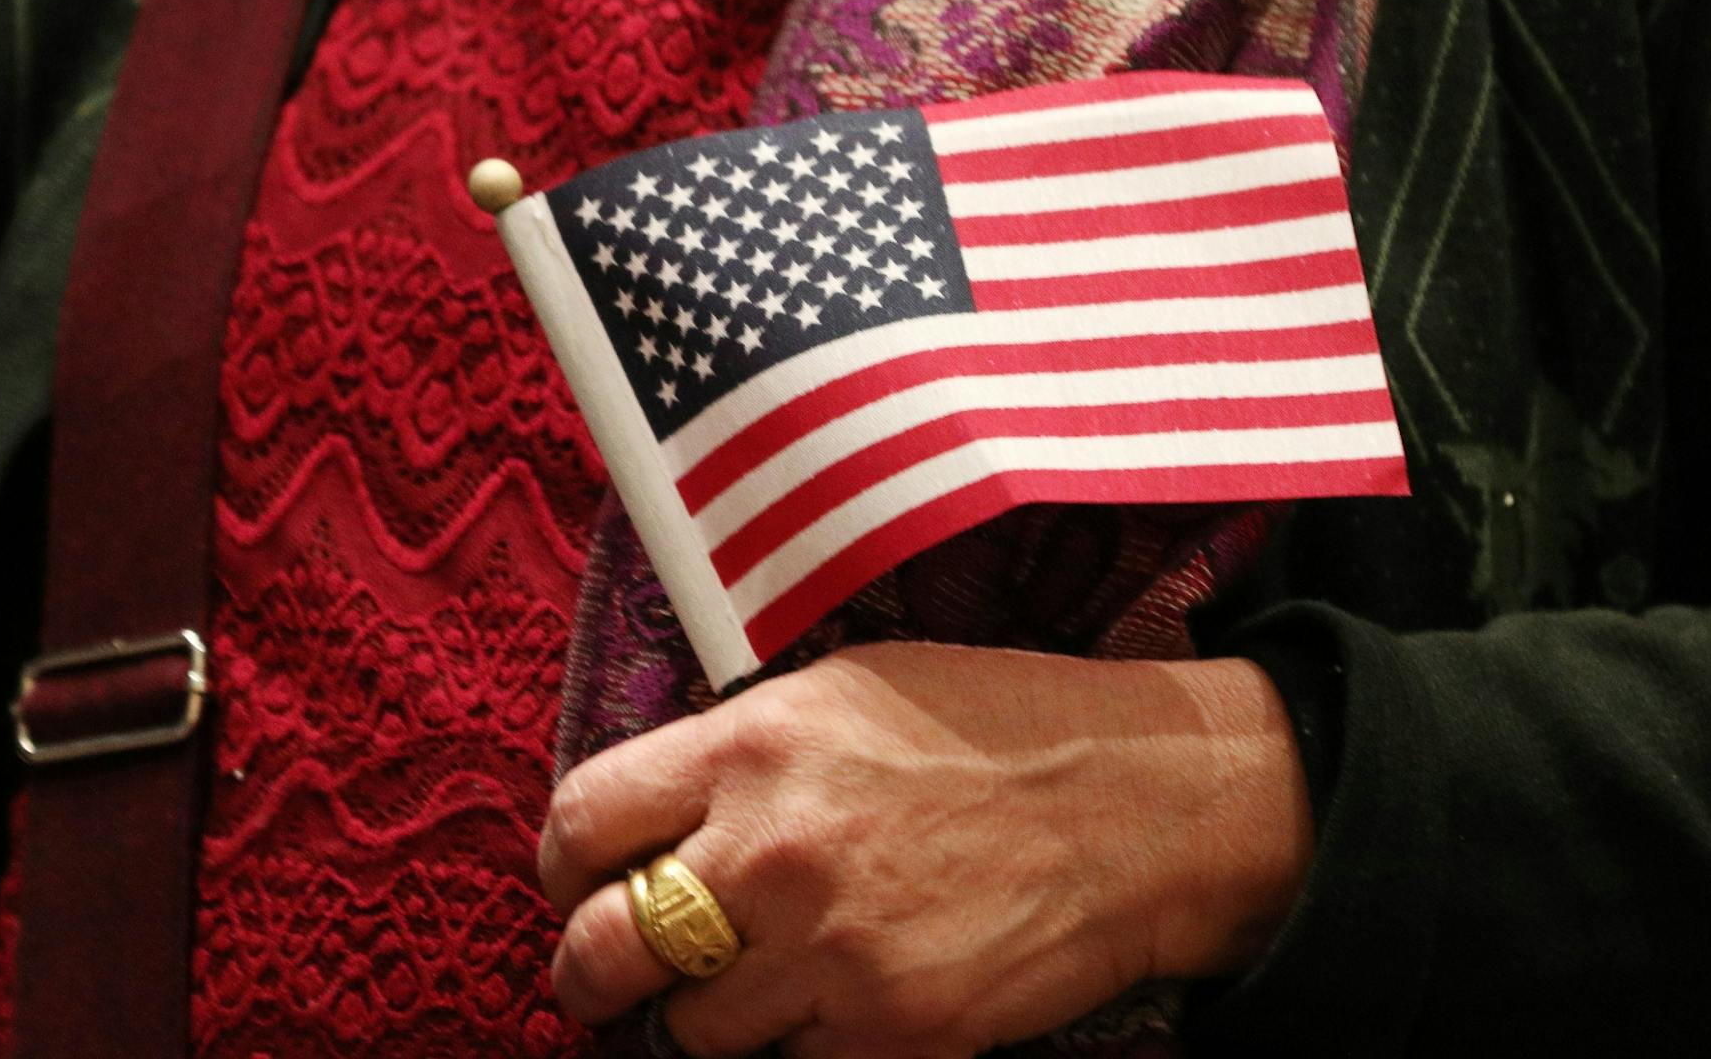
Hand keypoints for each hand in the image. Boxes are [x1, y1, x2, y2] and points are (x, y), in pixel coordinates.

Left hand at [537, 641, 1311, 1058]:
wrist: (1143, 806)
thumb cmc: (1004, 727)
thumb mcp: (854, 687)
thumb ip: (744, 748)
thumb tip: (666, 808)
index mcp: (752, 744)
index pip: (583, 821)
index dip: (567, 865)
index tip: (583, 880)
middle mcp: (769, 851)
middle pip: (603, 951)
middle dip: (595, 970)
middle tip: (617, 971)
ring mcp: (825, 954)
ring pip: (689, 1032)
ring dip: (706, 1016)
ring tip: (755, 982)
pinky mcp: (887, 1033)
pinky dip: (794, 1048)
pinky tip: (832, 1004)